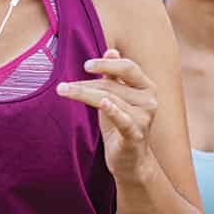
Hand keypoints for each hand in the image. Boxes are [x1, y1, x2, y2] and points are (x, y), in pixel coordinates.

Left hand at [56, 48, 159, 183]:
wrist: (131, 161)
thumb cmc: (121, 126)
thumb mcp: (117, 98)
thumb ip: (114, 77)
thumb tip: (111, 51)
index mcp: (147, 87)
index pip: (128, 68)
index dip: (107, 64)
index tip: (85, 65)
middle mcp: (149, 101)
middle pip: (113, 85)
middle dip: (85, 84)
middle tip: (63, 86)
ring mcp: (144, 118)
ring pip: (109, 99)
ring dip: (83, 94)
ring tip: (63, 91)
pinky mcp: (135, 135)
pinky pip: (123, 119)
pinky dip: (113, 110)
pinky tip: (103, 103)